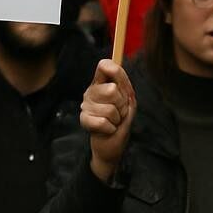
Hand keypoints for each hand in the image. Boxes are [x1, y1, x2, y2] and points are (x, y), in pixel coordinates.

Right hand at [81, 59, 136, 182]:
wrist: (110, 146)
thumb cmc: (119, 122)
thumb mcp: (128, 105)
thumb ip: (127, 92)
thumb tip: (124, 84)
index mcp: (101, 84)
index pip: (104, 66)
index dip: (116, 71)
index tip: (122, 83)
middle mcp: (92, 92)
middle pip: (111, 89)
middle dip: (122, 104)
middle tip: (119, 112)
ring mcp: (86, 105)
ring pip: (110, 108)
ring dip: (117, 119)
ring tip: (113, 122)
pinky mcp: (84, 120)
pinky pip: (104, 122)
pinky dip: (111, 128)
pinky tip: (108, 129)